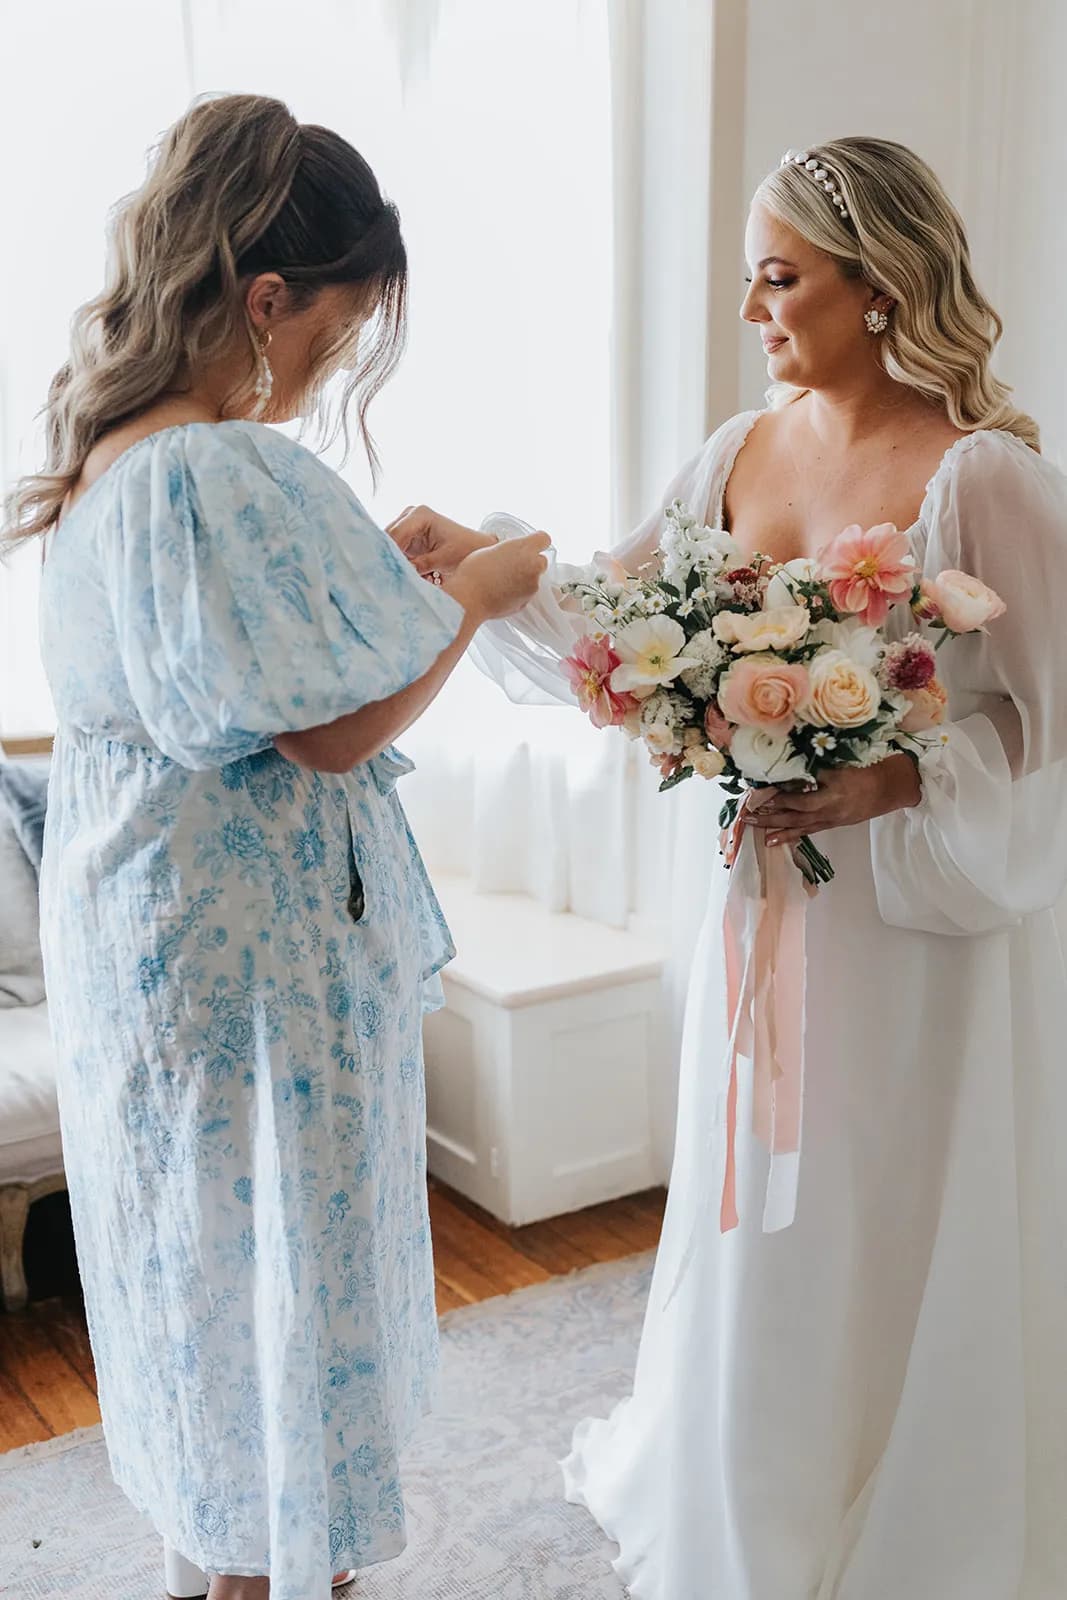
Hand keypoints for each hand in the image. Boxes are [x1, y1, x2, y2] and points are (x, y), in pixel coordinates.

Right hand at [387, 504, 496, 577]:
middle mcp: (410, 515)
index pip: (395, 534)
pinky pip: (395, 551)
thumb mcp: (444, 559)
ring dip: (394, 562)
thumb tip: (403, 572)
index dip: (390, 553)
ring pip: (389, 546)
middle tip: (392, 578)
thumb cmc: (464, 550)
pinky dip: (399, 563)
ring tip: (403, 577)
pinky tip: (408, 574)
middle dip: (390, 558)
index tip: (389, 572)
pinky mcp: (406, 537)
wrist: (474, 549)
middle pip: (388, 539)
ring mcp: (406, 525)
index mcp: (420, 514)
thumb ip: (422, 564)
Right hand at [448, 533, 550, 621]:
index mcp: (523, 547)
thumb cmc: (473, 572)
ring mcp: (532, 585)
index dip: (536, 542)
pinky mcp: (527, 601)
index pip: (544, 539)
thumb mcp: (491, 550)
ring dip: (524, 579)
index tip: (529, 546)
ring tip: (503, 582)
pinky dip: (518, 593)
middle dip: (531, 563)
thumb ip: (509, 550)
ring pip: (534, 579)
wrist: (466, 600)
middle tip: (514, 566)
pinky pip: (526, 594)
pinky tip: (502, 593)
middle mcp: (532, 565)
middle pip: (541, 561)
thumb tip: (514, 555)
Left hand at [746, 754, 920, 847]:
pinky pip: (805, 832)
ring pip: (797, 826)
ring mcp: (828, 819)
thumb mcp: (840, 765)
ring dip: (773, 826)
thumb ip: (815, 766)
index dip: (781, 797)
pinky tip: (771, 840)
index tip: (761, 792)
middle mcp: (829, 810)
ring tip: (753, 826)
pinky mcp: (829, 824)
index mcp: (833, 793)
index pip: (802, 798)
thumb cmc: (864, 772)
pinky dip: (787, 836)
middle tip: (747, 814)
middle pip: (794, 814)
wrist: (886, 790)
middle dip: (769, 814)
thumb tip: (788, 760)